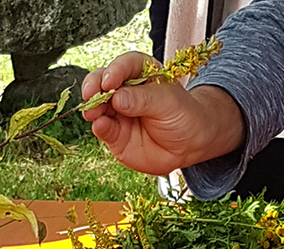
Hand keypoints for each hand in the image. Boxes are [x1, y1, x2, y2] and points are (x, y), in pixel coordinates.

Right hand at [81, 51, 244, 174]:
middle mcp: (125, 90)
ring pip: (97, 105)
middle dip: (94, 86)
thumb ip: (143, 100)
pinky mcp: (115, 133)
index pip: (124, 65)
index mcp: (141, 73)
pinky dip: (99, 126)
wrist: (191, 146)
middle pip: (102, 82)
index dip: (114, 71)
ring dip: (91, 107)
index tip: (109, 81)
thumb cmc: (184, 116)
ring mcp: (117, 112)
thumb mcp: (170, 103)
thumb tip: (117, 98)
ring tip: (93, 113)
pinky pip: (103, 128)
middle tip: (92, 95)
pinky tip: (100, 125)